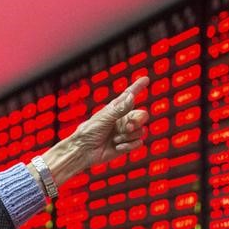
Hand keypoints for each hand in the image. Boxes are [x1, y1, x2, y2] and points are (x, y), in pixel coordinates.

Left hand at [34, 77, 149, 186]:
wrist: (84, 150)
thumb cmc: (89, 132)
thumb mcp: (104, 118)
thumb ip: (120, 108)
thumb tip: (131, 96)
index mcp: (116, 109)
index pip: (129, 96)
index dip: (137, 87)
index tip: (145, 78)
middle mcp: (123, 119)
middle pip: (141, 116)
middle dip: (137, 121)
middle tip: (127, 127)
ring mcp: (125, 132)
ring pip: (141, 131)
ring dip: (129, 136)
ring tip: (115, 139)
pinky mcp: (126, 145)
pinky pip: (138, 143)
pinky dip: (129, 145)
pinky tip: (117, 146)